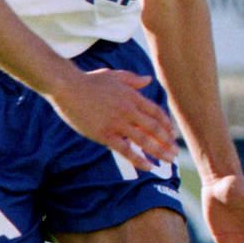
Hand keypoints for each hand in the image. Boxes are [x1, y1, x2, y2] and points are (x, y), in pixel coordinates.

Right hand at [52, 69, 178, 169]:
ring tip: (170, 160)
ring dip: (160, 151)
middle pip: (155, 128)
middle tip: (176, 153)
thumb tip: (149, 79)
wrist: (67, 86)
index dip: (166, 125)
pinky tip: (149, 167)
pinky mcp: (104, 134)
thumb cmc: (89, 80)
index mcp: (133, 97)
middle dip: (168, 142)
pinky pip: (125, 150)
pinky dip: (138, 159)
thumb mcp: (115, 75)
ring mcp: (117, 123)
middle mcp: (129, 110)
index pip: (156, 113)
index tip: (173, 135)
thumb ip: (133, 79)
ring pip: (144, 140)